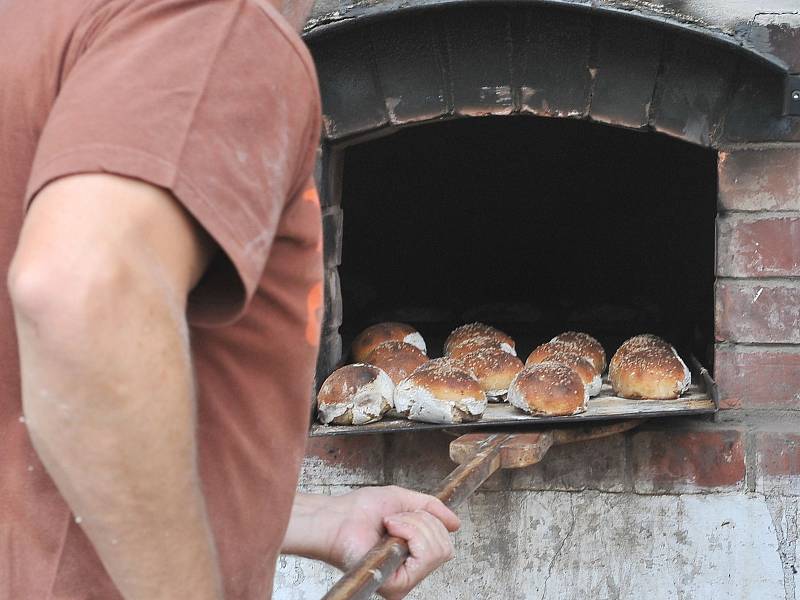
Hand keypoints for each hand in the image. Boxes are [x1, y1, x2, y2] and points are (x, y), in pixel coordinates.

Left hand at [283, 487, 459, 599]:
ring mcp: (405, 581)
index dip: (431, 522)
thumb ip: (432, 509)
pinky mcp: (397, 586)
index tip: (405, 514)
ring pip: (437, 551)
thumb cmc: (360, 511)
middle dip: (423, 522)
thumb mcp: (404, 501)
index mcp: (413, 556)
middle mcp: (410, 572)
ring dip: (414, 526)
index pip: (445, 545)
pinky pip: (423, 557)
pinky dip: (409, 533)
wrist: (337, 517)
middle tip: (396, 520)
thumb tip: (456, 523)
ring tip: (391, 525)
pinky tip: (390, 531)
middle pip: (445, 548)